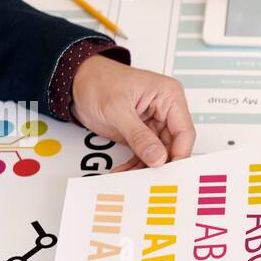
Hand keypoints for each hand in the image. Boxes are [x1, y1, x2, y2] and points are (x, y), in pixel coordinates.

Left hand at [70, 55, 194, 169]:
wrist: (77, 81)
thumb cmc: (98, 80)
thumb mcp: (117, 108)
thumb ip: (138, 135)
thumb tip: (157, 157)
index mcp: (169, 96)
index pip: (184, 131)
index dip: (179, 154)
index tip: (170, 172)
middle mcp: (165, 111)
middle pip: (173, 146)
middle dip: (161, 164)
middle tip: (152, 180)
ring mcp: (154, 124)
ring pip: (158, 154)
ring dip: (145, 168)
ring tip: (132, 177)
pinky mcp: (141, 134)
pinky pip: (144, 154)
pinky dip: (135, 165)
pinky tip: (124, 172)